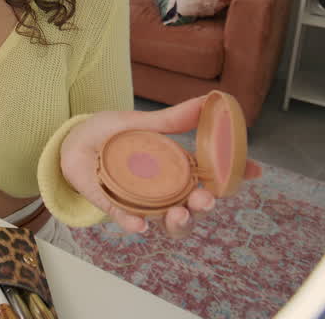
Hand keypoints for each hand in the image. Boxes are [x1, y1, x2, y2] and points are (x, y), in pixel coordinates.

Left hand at [59, 95, 262, 237]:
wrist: (70, 142)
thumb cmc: (109, 134)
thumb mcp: (142, 122)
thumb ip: (174, 118)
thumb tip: (209, 99)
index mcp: (174, 167)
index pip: (210, 178)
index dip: (234, 177)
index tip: (254, 171)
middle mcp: (162, 189)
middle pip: (192, 207)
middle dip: (202, 207)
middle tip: (204, 201)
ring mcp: (140, 200)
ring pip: (166, 222)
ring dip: (176, 223)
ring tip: (177, 215)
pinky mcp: (113, 206)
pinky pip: (127, 220)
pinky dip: (134, 223)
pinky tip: (139, 225)